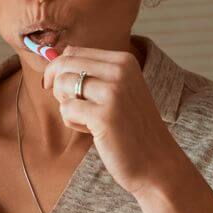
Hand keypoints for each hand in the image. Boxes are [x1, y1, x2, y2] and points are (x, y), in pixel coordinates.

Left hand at [42, 47, 190, 199]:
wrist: (155, 161)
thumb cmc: (131, 127)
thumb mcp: (119, 90)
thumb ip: (92, 72)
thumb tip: (57, 55)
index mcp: (124, 61)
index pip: (74, 51)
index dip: (57, 70)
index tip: (60, 89)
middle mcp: (120, 71)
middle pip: (64, 65)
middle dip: (57, 87)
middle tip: (72, 106)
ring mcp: (113, 92)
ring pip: (62, 85)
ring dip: (66, 105)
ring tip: (87, 119)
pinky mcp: (104, 115)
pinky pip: (66, 109)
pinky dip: (72, 122)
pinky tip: (92, 131)